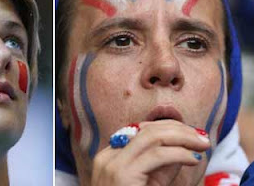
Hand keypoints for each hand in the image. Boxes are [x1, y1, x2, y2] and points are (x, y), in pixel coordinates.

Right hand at [91, 120, 209, 185]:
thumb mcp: (150, 184)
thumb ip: (162, 166)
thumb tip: (185, 148)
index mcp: (110, 156)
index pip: (141, 131)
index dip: (168, 128)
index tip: (191, 135)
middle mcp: (108, 156)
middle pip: (146, 129)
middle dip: (178, 129)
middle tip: (201, 138)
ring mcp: (113, 163)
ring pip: (152, 136)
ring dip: (182, 137)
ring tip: (201, 145)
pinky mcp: (122, 173)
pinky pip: (157, 155)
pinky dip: (179, 153)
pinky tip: (193, 159)